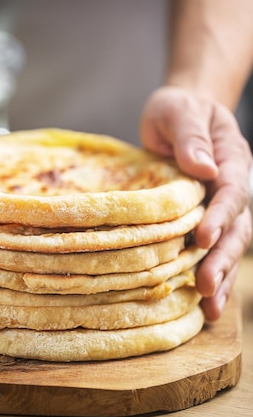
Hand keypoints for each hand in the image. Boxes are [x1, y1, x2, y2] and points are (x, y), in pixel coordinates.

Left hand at [140, 85, 251, 320]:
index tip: (202, 237)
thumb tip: (203, 167)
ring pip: (230, 246)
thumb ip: (190, 136)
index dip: (220, 216)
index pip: (231, 192)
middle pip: (237, 228)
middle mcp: (232, 189)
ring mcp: (222, 209)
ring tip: (209, 306)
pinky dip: (212, 276)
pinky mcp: (205, 222)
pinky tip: (203, 305)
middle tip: (206, 284)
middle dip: (223, 258)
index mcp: (232, 161)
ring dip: (222, 276)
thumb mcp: (179, 111)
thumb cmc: (179, 109)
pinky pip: (213, 251)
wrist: (181, 114)